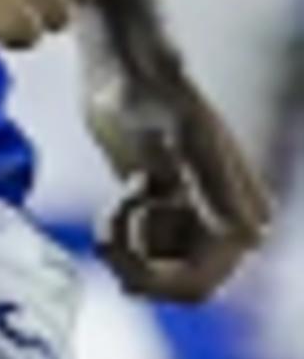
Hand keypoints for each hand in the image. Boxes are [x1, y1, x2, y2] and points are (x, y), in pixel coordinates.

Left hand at [84, 45, 273, 304]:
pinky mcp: (172, 214)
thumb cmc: (150, 93)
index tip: (120, 233)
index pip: (197, 286)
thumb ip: (213, 187)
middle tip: (107, 222)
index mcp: (239, 215)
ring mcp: (200, 222)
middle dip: (133, 265)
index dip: (150, 278)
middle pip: (176, 289)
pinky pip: (146, 254)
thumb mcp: (178, 137)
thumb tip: (250, 242)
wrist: (125, 68)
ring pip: (158, 273)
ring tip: (124, 193)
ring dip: (126, 245)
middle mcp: (226, 225)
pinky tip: (126, 193)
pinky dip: (124, 234)